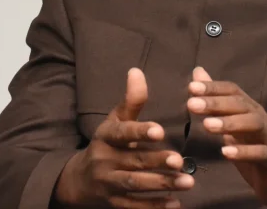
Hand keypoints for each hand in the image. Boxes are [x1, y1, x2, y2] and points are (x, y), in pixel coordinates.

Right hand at [54, 68, 194, 208]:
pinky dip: (154, 207)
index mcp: (106, 136)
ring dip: (161, 184)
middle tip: (180, 160)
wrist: (79, 180)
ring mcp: (108, 183)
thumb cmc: (106, 144)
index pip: (122, 133)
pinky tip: (176, 204)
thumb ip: (130, 101)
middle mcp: (104, 160)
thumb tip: (137, 71)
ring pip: (135, 185)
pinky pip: (134, 206)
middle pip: (133, 161)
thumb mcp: (114, 121)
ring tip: (187, 182)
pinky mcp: (114, 203)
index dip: (139, 132)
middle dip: (157, 162)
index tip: (160, 130)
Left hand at [187, 67, 266, 208]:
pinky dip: (244, 151)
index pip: (233, 91)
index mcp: (249, 109)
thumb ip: (215, 100)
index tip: (191, 87)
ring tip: (207, 126)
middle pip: (241, 105)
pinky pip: (261, 153)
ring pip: (254, 124)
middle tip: (192, 104)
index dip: (214, 87)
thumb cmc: (253, 148)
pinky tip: (225, 152)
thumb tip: (197, 72)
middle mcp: (261, 118)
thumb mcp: (232, 124)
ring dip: (230, 123)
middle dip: (216, 103)